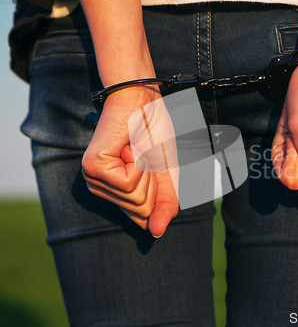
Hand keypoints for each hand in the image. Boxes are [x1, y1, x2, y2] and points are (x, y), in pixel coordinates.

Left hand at [81, 87, 178, 237]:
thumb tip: (157, 233)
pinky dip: (138, 163)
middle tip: (143, 156)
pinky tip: (128, 148)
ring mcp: (94, 179)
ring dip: (145, 170)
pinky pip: (128, 182)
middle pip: (141, 210)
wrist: (145, 102)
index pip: (142, 218)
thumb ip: (164, 204)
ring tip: (135, 150)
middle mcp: (100, 188)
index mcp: (115, 192)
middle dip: (152, 181)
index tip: (151, 168)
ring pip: (135, 198)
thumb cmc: (154, 134)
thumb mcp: (166, 175)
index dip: (158, 194)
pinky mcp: (93, 167)